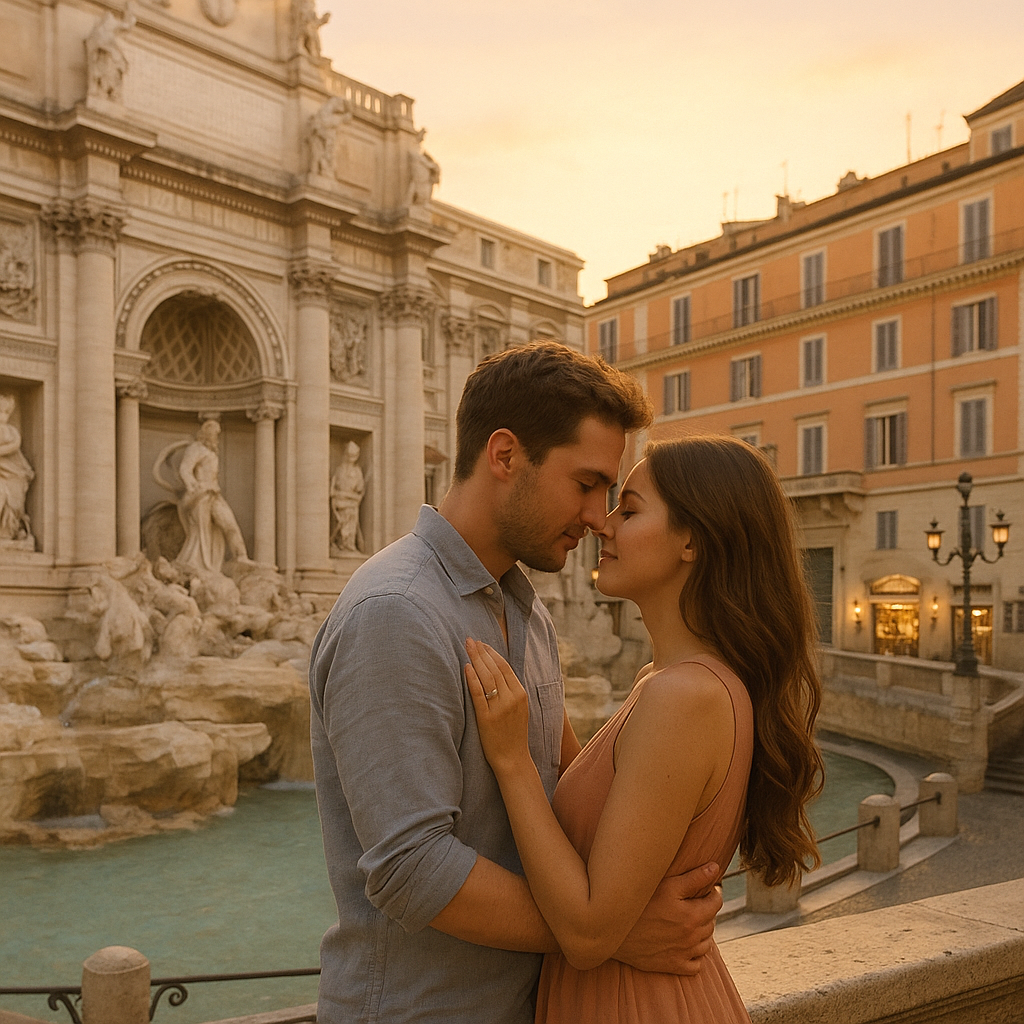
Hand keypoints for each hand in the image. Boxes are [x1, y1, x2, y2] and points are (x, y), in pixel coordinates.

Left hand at [465, 638, 530, 774]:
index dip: (492, 653)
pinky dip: (472, 679)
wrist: (513, 759)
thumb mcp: (519, 708)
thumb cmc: (513, 733)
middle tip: (470, 640)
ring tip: (467, 648)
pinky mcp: (487, 719)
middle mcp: (512, 698)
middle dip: (481, 652)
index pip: (504, 667)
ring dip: (476, 660)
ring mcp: (500, 708)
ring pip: (487, 678)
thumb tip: (496, 670)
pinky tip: (466, 668)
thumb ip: (510, 690)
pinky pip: (479, 695)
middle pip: (495, 669)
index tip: (481, 643)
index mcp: (520, 694)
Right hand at [614, 863, 721, 974]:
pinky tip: (686, 943)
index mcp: (692, 916)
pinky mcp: (673, 966)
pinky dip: (696, 954)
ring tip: (690, 921)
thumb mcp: (667, 885)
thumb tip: (715, 868)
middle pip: (711, 922)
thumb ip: (695, 878)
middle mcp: (691, 937)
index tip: (707, 887)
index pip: (716, 903)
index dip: (713, 892)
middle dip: (706, 910)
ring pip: (706, 943)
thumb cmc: (640, 903)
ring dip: (702, 932)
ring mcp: (683, 954)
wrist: (616, 930)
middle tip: (693, 902)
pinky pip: (696, 964)